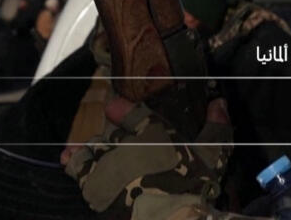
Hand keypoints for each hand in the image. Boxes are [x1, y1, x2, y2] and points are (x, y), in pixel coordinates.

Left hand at [62, 95, 231, 213]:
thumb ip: (217, 127)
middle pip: (109, 134)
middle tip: (117, 145)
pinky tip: (72, 160)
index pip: (130, 112)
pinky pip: (77, 170)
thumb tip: (219, 102)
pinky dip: (75, 163)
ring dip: (92, 150)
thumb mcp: (214, 155)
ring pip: (91, 149)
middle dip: (111, 137)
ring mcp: (107, 167)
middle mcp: (125, 145)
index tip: (114, 106)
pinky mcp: (95, 189)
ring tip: (94, 154)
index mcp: (153, 133)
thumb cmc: (194, 188)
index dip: (120, 108)